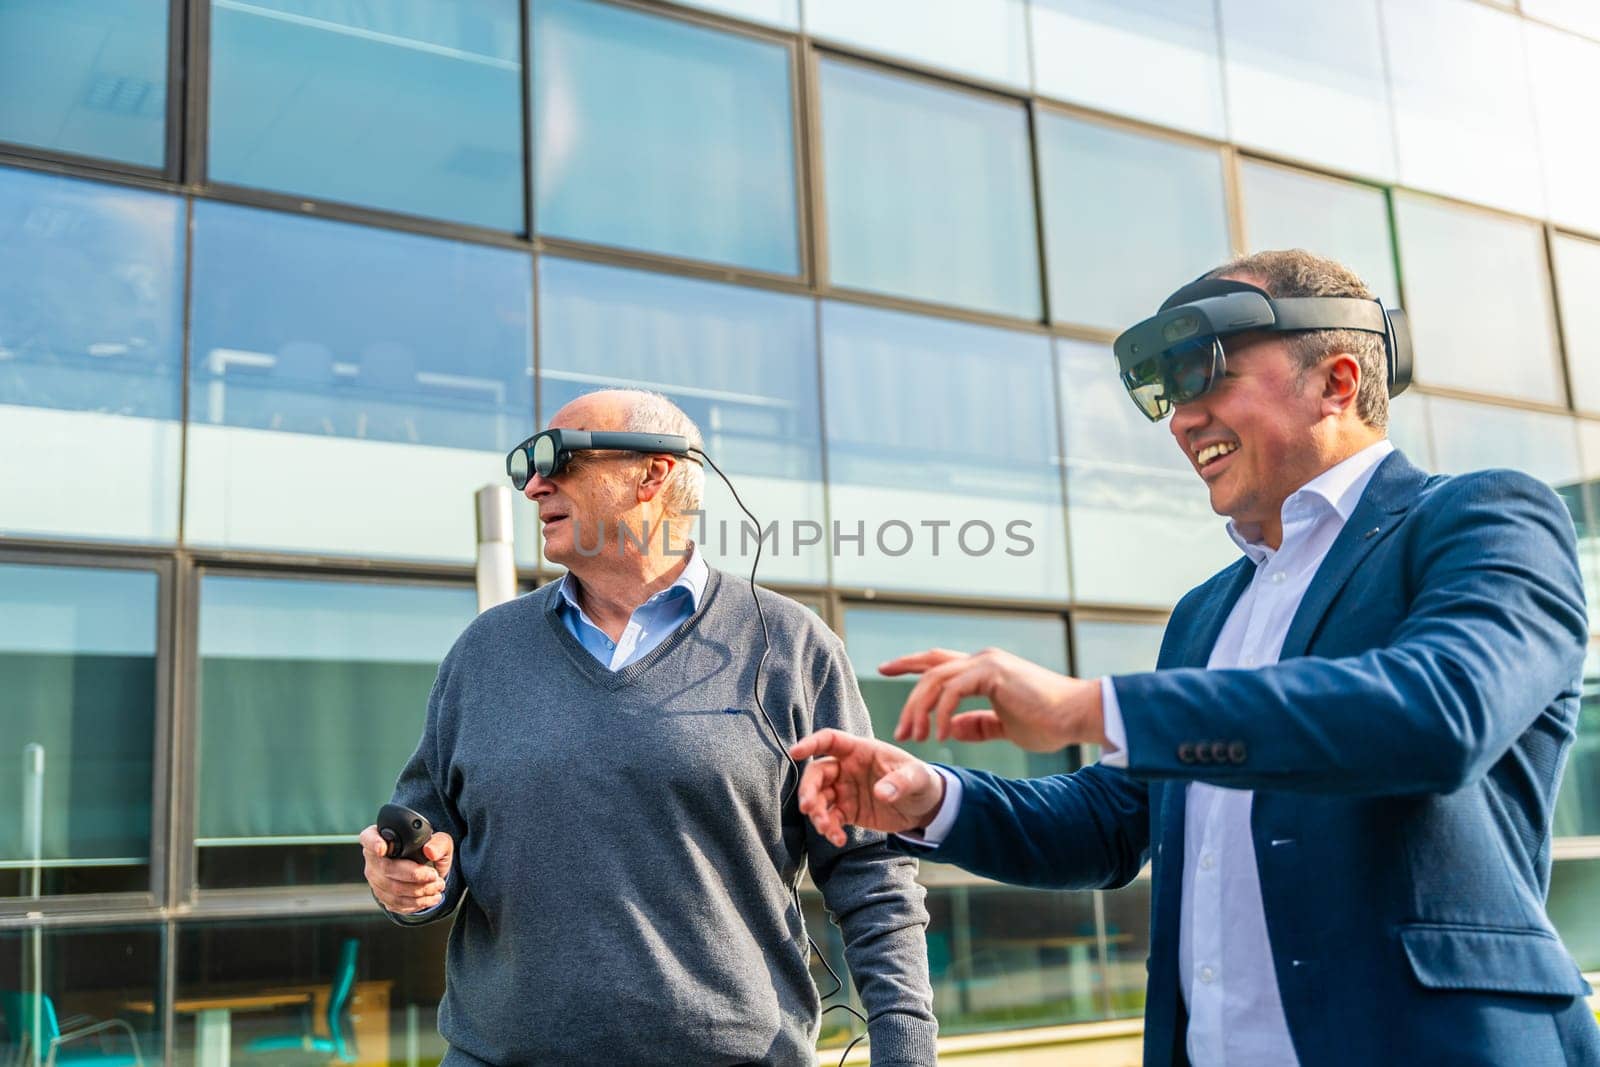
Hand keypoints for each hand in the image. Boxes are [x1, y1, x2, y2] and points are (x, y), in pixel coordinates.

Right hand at [360, 825, 453, 912]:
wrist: (428, 869)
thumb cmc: (429, 850)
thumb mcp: (439, 842)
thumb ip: (438, 843)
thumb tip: (430, 852)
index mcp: (382, 838)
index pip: (369, 838)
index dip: (373, 843)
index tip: (382, 848)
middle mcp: (373, 859)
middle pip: (386, 869)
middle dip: (414, 875)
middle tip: (434, 875)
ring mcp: (376, 880)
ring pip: (393, 890)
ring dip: (419, 891)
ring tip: (438, 886)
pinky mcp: (383, 896)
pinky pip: (397, 903)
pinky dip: (417, 903)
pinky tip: (431, 897)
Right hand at [788, 729, 945, 846]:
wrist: (925, 807)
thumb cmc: (921, 780)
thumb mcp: (916, 777)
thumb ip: (899, 782)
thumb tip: (881, 792)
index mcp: (860, 751)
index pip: (830, 740)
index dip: (811, 743)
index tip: (795, 752)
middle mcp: (847, 768)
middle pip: (817, 774)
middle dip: (808, 790)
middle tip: (808, 808)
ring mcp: (845, 790)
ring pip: (820, 799)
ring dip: (817, 814)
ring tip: (828, 829)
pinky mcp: (848, 811)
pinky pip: (831, 819)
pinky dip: (830, 829)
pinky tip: (839, 839)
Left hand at [882, 648, 1105, 752]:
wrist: (1078, 715)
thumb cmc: (1049, 721)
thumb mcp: (1004, 726)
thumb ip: (977, 725)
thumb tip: (950, 729)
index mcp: (983, 670)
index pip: (938, 661)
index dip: (910, 664)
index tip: (884, 669)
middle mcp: (981, 660)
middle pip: (930, 667)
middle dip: (907, 694)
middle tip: (898, 726)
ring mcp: (986, 663)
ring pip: (936, 680)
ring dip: (919, 710)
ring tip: (915, 738)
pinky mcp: (992, 673)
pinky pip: (952, 691)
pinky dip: (941, 713)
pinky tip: (939, 735)